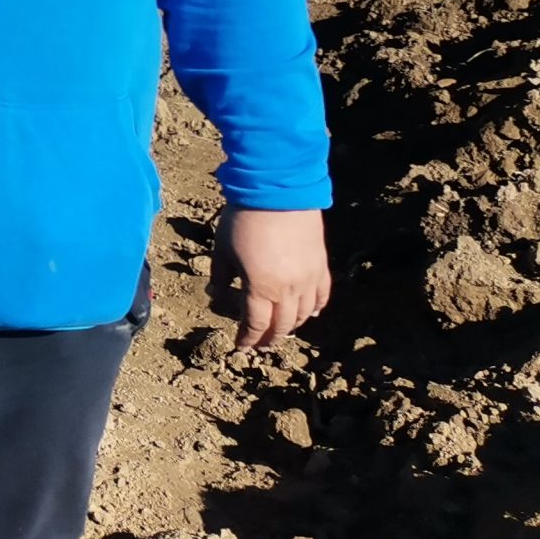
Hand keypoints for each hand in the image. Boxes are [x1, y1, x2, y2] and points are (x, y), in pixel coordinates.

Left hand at [213, 207, 330, 347]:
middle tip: (261, 344)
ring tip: (282, 330)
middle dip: (270, 338)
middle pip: (282, 325)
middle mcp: (288, 290)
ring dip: (292, 326)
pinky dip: (316, 308)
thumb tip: (217, 290)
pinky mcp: (321, 265)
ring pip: (304, 314)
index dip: (248, 338)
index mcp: (260, 288)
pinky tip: (311, 313)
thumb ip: (220, 273)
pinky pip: (322, 295)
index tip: (241, 346)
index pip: (256, 324)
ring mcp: (309, 278)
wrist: (278, 191)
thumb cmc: (244, 219)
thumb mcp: (223, 248)